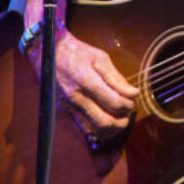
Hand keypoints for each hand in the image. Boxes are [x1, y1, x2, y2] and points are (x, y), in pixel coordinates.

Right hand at [24, 0, 138, 140]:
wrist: (48, 53)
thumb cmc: (76, 53)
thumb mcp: (99, 58)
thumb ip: (116, 78)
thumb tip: (133, 93)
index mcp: (85, 80)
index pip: (114, 102)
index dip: (129, 104)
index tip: (135, 98)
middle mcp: (75, 98)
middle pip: (105, 121)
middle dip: (123, 120)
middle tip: (129, 111)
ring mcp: (68, 108)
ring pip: (95, 130)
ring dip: (113, 129)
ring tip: (120, 117)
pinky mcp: (65, 113)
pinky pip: (84, 130)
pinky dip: (99, 131)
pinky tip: (108, 121)